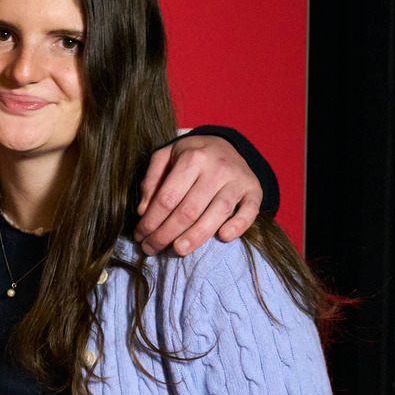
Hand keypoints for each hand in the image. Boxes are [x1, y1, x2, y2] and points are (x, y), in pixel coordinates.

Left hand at [134, 134, 263, 255]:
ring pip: (217, 213)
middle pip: (189, 210)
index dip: (151, 221)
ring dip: (196, 237)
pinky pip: (250, 211)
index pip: (167, 197)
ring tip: (178, 250)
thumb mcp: (165, 157)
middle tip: (152, 248)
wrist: (226, 144)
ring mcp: (238, 180)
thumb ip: (151, 180)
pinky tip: (223, 237)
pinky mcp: (254, 190)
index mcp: (192, 158)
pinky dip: (238, 226)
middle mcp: (217, 168)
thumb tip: (143, 211)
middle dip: (166, 234)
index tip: (140, 236)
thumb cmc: (190, 155)